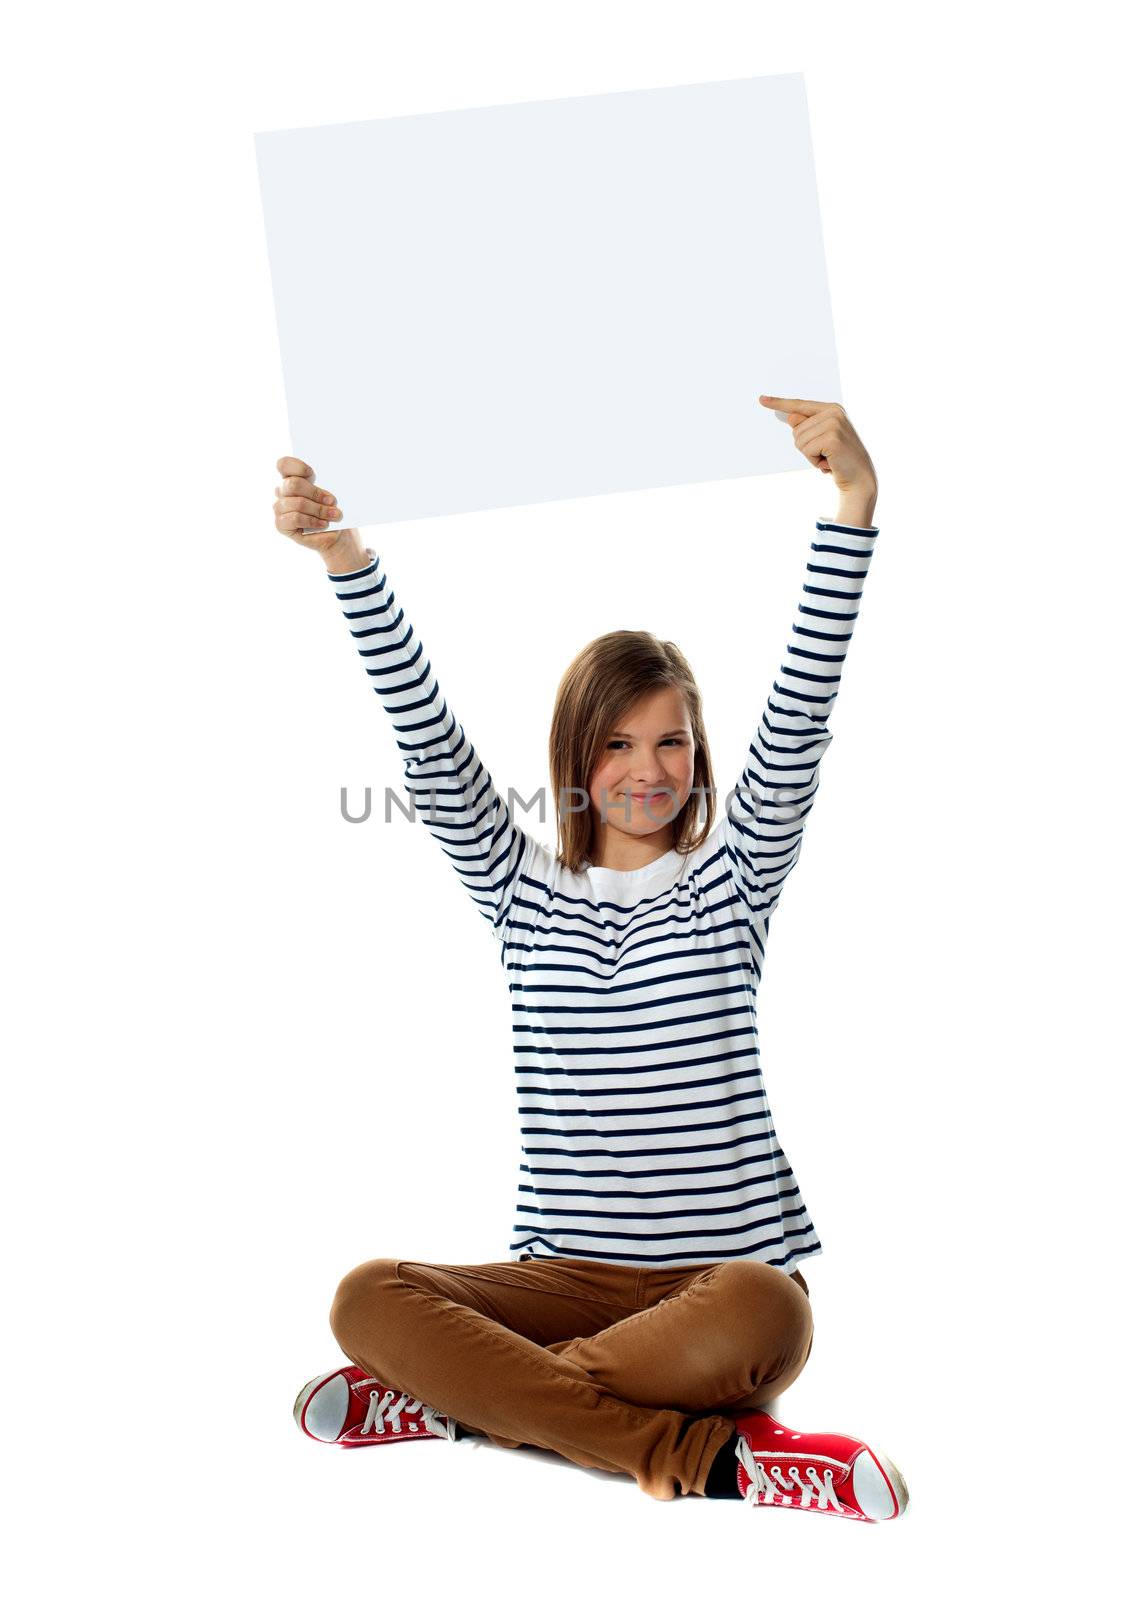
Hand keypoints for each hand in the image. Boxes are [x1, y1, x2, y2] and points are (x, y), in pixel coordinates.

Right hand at [273, 457, 362, 563]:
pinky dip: (313, 521)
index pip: (284, 465)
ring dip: (319, 509)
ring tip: (334, 515)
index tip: (313, 474)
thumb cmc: (332, 510)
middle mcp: (282, 491)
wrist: (336, 533)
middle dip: (315, 492)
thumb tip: (326, 490)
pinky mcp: (281, 524)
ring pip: (298, 503)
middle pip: (293, 484)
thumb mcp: (331, 495)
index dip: (297, 467)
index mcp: (292, 477)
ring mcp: (280, 507)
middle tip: (332, 501)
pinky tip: (324, 524)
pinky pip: (296, 518)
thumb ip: (325, 487)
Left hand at [758, 396, 877, 505]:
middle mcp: (834, 412)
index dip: (779, 403)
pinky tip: (828, 463)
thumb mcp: (820, 441)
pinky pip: (806, 450)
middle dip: (806, 447)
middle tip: (825, 455)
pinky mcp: (832, 438)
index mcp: (832, 409)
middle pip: (796, 429)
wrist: (860, 478)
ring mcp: (834, 423)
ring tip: (828, 458)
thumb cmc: (839, 460)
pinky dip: (813, 461)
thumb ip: (807, 427)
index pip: (799, 405)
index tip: (761, 399)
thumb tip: (791, 417)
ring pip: (799, 440)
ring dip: (810, 456)